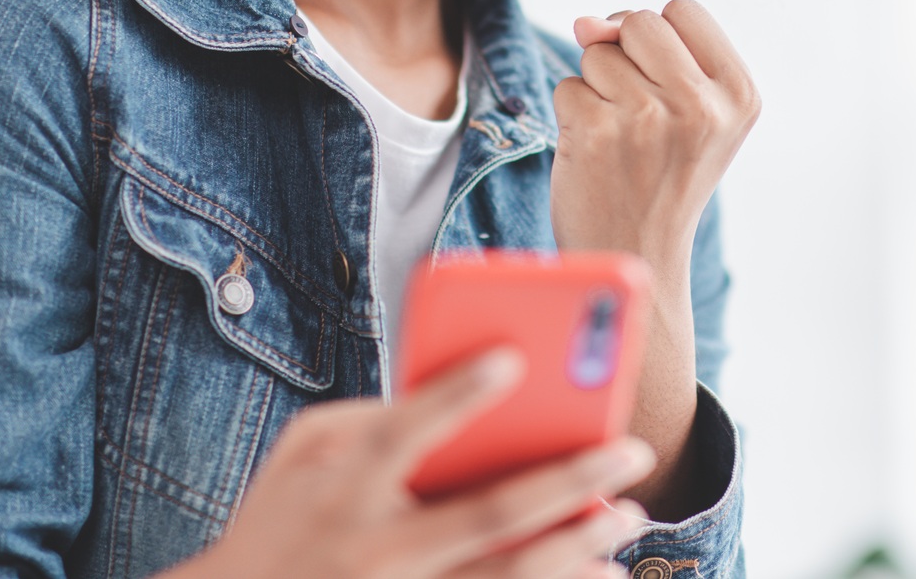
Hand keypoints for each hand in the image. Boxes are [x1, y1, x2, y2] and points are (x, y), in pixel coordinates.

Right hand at [170, 348, 651, 578]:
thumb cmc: (284, 511)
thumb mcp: (305, 448)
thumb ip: (375, 417)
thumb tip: (466, 400)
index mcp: (341, 484)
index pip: (403, 432)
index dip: (454, 396)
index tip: (513, 358)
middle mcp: (373, 547)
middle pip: (483, 515)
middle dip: (565, 482)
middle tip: (632, 450)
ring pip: (505, 577)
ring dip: (577, 548)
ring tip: (631, 514)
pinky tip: (601, 572)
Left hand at [549, 0, 758, 520]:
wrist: (637, 257)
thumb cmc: (661, 178)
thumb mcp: (690, 113)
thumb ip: (652, 52)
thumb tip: (588, 21)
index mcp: (740, 96)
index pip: (683, 9)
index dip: (658, 37)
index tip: (663, 83)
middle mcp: (701, 106)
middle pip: (639, 21)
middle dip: (625, 55)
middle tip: (638, 115)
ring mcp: (647, 120)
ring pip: (598, 52)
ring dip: (597, 88)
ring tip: (619, 140)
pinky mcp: (596, 134)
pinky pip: (567, 85)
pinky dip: (572, 114)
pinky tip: (594, 153)